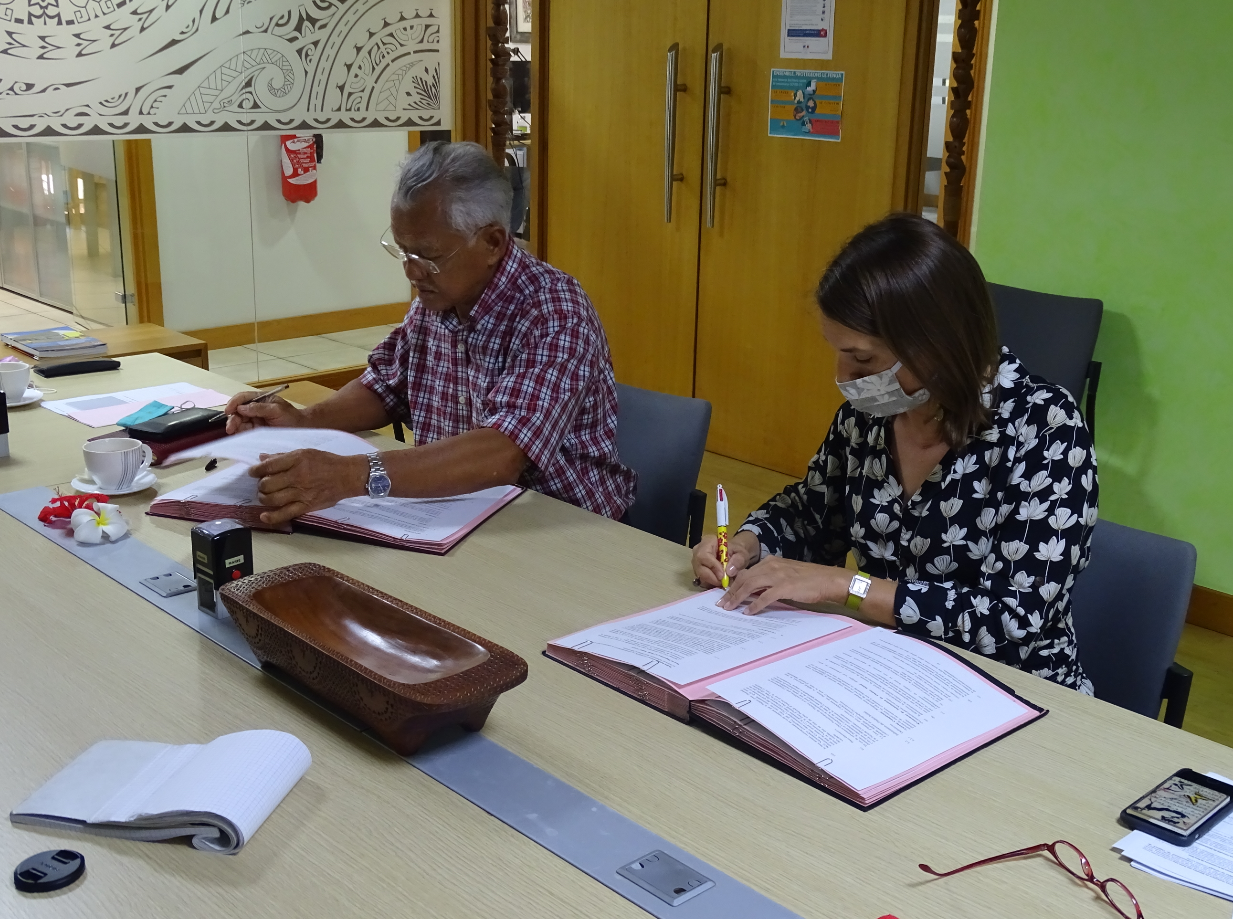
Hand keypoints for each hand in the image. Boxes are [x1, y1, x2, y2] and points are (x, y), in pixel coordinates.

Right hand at [225, 392, 304, 434]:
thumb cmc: (292, 418)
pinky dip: (238, 433)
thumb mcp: (277, 410)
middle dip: (232, 418)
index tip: (228, 410)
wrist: (302, 431)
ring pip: (238, 421)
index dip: (233, 402)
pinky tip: (235, 436)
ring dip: (233, 425)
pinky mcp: (255, 431)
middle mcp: (254, 408)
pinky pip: (243, 431)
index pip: (243, 397)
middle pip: (237, 410)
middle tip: (230, 427)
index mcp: (260, 399)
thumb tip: (241, 408)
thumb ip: (259, 408)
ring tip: (232, 431)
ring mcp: (254, 420)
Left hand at [250, 450, 366, 525]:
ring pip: (272, 499)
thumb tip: (262, 458)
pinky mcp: (306, 506)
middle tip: (263, 484)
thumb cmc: (328, 462)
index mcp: (297, 460)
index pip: (268, 466)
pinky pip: (285, 514)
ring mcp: (301, 493)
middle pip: (267, 484)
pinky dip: (272, 517)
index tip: (253, 472)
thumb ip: (283, 456)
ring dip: (264, 498)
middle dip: (260, 485)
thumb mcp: (306, 453)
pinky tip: (264, 516)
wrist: (348, 476)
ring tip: (265, 496)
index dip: (256, 470)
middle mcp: (297, 476)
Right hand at [692, 530, 759, 587]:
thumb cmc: (737, 551)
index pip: (704, 555)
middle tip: (724, 582)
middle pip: (699, 567)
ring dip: (711, 581)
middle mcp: (698, 551)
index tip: (723, 575)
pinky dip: (711, 583)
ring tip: (724, 582)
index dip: (712, 566)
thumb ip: (738, 560)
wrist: (734, 555)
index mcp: (708, 542)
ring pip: (699, 575)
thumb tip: (729, 572)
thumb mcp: (742, 554)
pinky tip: (720, 582)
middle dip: (711, 577)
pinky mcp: (698, 571)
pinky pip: (702, 580)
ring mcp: (697, 562)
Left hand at [716, 557, 850, 615]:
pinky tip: (748, 612)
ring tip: (729, 608)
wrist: (828, 579)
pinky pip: (765, 596)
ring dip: (737, 597)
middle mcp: (772, 566)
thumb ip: (771, 580)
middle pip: (744, 578)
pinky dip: (755, 605)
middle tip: (722, 604)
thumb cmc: (810, 579)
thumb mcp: (786, 575)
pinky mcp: (785, 587)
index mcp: (771, 562)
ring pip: (750, 585)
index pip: (747, 572)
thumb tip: (756, 592)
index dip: (734, 584)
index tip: (725, 594)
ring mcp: (778, 576)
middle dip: (731, 592)